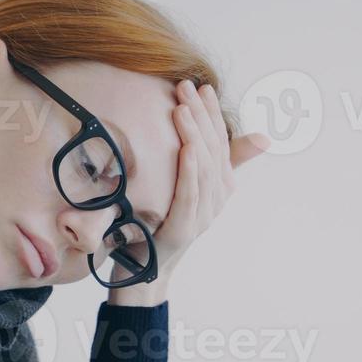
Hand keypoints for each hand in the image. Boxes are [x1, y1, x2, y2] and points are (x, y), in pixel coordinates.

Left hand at [109, 81, 268, 305]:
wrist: (140, 274)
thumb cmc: (155, 227)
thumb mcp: (174, 188)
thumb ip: (189, 161)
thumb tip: (193, 133)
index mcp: (218, 189)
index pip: (221, 144)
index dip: (212, 115)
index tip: (200, 87)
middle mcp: (215, 203)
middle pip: (214, 152)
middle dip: (202, 117)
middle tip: (186, 87)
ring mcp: (201, 219)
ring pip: (205, 170)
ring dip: (195, 135)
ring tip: (182, 108)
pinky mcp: (181, 232)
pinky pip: (189, 197)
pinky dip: (190, 170)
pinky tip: (186, 147)